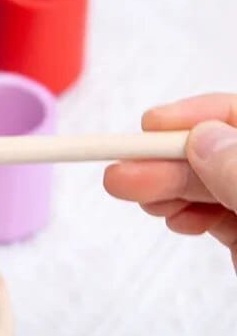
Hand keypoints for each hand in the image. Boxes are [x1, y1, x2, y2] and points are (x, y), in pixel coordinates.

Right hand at [104, 93, 236, 268]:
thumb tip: (204, 139)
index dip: (194, 116)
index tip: (151, 124)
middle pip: (215, 154)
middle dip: (165, 161)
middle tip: (120, 173)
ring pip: (207, 185)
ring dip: (166, 188)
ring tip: (135, 196)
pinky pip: (212, 217)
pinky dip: (185, 215)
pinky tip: (172, 219)